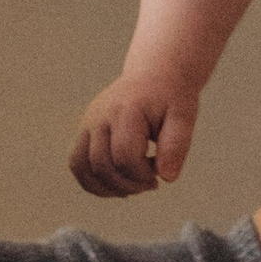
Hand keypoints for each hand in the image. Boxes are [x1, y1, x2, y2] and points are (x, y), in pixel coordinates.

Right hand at [71, 71, 197, 197]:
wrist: (155, 74)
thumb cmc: (170, 96)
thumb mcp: (183, 116)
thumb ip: (177, 145)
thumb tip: (167, 177)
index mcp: (125, 110)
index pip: (125, 156)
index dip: (143, 175)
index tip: (159, 172)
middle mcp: (99, 116)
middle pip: (102, 165)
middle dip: (128, 184)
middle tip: (150, 182)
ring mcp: (88, 123)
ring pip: (81, 167)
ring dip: (106, 188)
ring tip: (131, 188)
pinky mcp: (84, 131)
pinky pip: (77, 164)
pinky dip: (92, 182)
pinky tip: (117, 185)